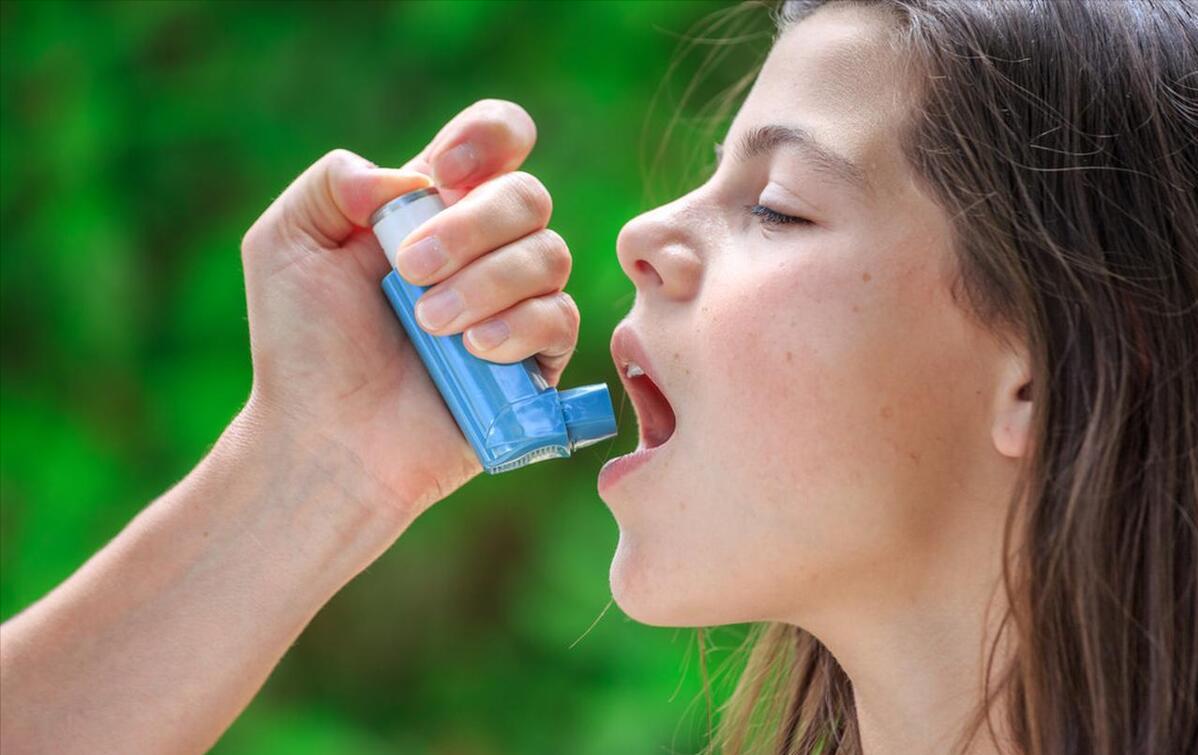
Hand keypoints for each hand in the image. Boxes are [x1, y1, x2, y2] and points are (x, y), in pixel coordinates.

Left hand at [237, 99, 580, 522]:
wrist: (326, 439)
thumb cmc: (304, 349)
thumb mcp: (286, 246)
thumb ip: (330, 184)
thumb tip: (408, 177)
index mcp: (433, 209)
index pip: (497, 140)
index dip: (489, 138)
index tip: (443, 175)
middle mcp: (484, 249)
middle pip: (526, 195)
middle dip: (472, 226)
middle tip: (409, 271)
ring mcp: (514, 304)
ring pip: (550, 253)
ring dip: (486, 283)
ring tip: (428, 326)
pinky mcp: (536, 360)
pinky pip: (559, 318)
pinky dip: (517, 327)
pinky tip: (473, 352)